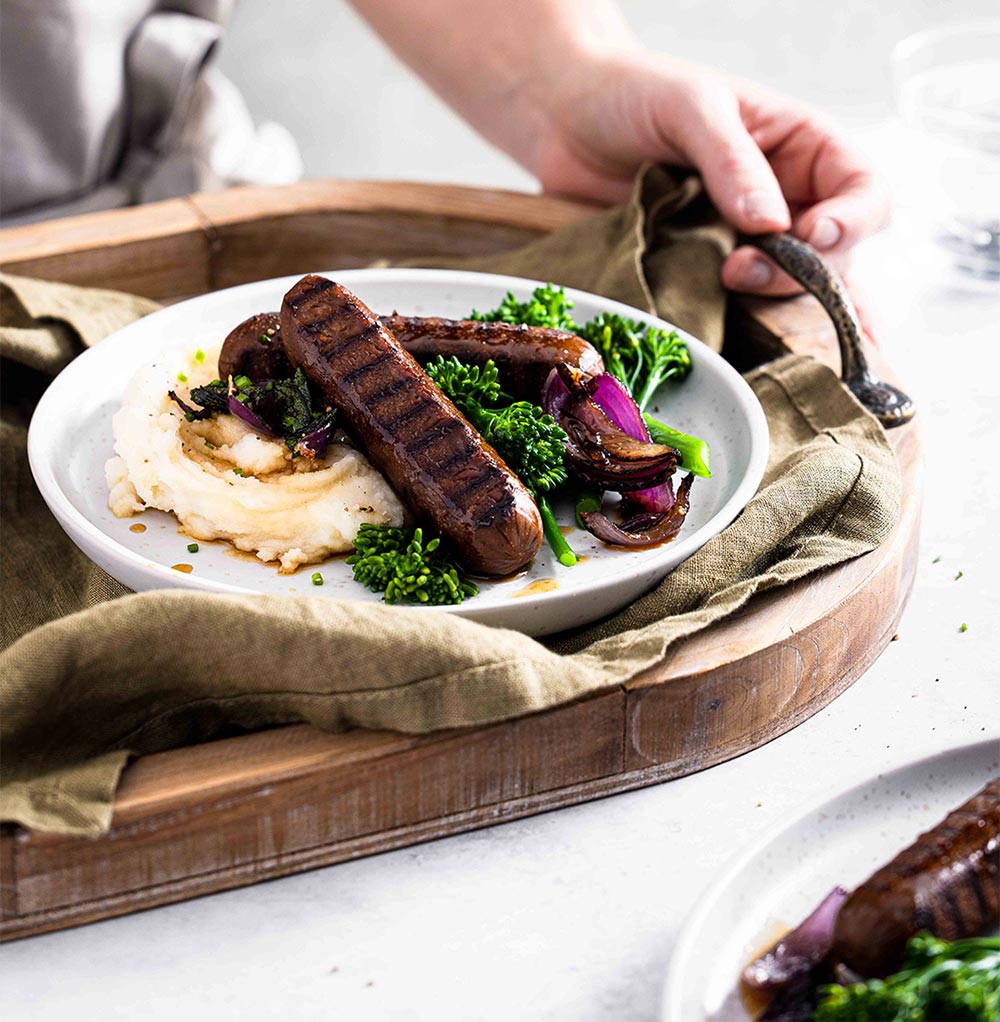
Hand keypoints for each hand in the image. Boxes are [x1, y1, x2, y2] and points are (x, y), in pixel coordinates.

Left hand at [535, 53, 888, 296]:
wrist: (567, 120)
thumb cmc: (634, 93)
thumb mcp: (691, 107)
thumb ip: (733, 162)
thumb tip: (772, 224)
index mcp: (800, 146)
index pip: (862, 191)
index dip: (850, 222)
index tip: (809, 236)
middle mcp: (786, 198)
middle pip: (834, 255)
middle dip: (800, 270)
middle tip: (740, 269)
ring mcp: (749, 241)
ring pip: (797, 289)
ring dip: (776, 301)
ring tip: (730, 284)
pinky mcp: (707, 272)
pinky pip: (748, 307)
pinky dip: (766, 331)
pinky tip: (792, 358)